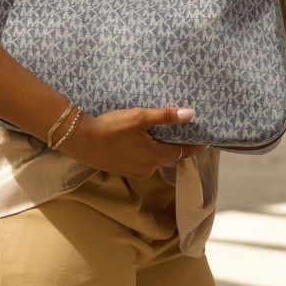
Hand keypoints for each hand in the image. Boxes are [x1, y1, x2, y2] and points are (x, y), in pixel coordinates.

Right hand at [61, 105, 206, 172]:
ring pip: (153, 158)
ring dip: (157, 147)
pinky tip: (137, 140)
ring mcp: (134, 171)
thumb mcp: (140, 118)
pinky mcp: (121, 169)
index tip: (205, 140)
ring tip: (157, 131)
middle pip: (168, 155)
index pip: (184, 152)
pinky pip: (140, 160)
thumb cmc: (111, 128)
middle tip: (180, 129)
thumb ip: (166, 116)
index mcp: (156, 156)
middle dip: (174, 143)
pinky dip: (144, 150)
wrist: (79, 140)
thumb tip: (191, 114)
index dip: (195, 145)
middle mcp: (148, 168)